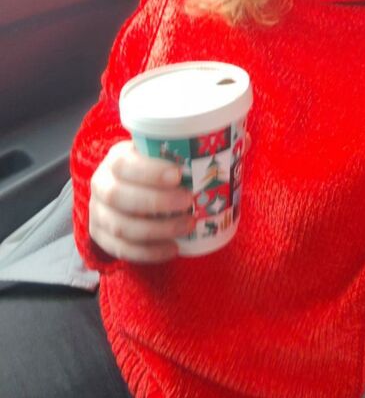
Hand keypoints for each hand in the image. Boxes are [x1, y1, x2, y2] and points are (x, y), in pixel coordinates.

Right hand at [89, 140, 193, 262]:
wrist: (124, 190)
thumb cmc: (151, 171)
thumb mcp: (160, 156)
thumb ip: (185, 151)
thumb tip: (234, 145)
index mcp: (116, 160)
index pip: (124, 164)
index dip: (149, 172)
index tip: (178, 175)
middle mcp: (101, 185)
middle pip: (119, 196)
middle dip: (156, 202)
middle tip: (188, 202)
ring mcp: (98, 213)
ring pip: (121, 226)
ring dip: (156, 230)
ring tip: (187, 226)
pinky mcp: (101, 238)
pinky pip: (121, 250)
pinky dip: (148, 252)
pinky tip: (172, 249)